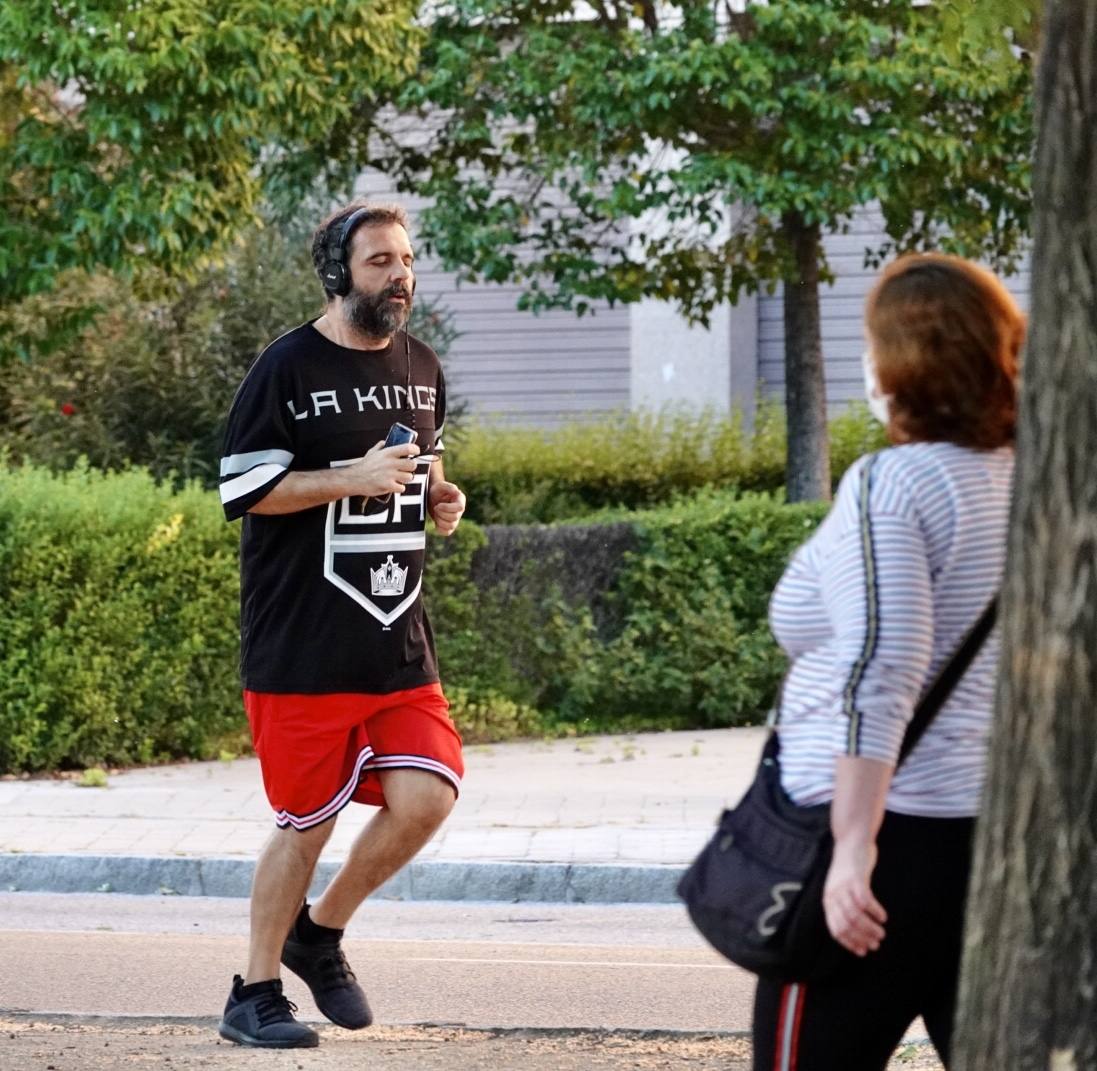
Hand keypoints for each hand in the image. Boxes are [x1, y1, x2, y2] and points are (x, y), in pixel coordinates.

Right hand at [348, 440, 419, 497]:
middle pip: (412, 464)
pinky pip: (402, 488)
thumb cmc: (364, 466)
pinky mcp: (388, 486)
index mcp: (388, 453)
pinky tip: (394, 485)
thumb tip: (385, 442)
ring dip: (406, 478)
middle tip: (407, 468)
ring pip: (409, 477)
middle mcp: (390, 463)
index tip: (416, 451)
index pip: (408, 448)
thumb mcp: (372, 452)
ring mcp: (390, 475)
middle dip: (411, 467)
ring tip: (399, 477)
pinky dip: (399, 488)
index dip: (415, 450)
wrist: (354, 479)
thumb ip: (380, 446)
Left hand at [428, 480, 465, 535]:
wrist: (431, 498)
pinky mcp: (449, 526)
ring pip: (451, 526)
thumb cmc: (437, 490)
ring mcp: (455, 519)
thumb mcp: (441, 485)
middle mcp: (459, 511)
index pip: (459, 508)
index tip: (438, 505)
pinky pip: (447, 532)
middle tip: (435, 507)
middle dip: (441, 513)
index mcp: (460, 500)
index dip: (447, 508)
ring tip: (436, 514)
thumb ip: (449, 487)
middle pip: (454, 518)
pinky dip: (440, 529)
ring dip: (440, 521)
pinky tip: (436, 522)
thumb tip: (456, 491)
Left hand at [822, 838, 886, 956]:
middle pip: (846, 925)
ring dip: (870, 928)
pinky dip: (875, 911)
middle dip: (862, 938)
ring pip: (855, 916)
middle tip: (876, 943)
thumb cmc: (848, 868)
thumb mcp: (840, 888)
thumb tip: (855, 930)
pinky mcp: (856, 878)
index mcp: (828, 900)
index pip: (835, 929)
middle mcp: (833, 895)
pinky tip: (883, 916)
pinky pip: (865, 901)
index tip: (863, 951)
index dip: (850, 943)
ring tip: (881, 933)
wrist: (850, 841)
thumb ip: (844, 906)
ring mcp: (844, 887)